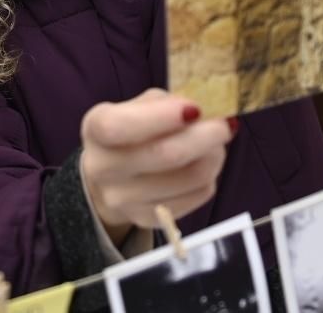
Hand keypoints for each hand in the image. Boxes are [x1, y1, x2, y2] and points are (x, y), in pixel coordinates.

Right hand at [79, 89, 235, 241]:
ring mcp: (123, 200)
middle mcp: (103, 168)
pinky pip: (196, 197)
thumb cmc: (131, 132)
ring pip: (189, 179)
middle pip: (165, 155)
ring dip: (214, 157)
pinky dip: (209, 177)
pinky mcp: (147, 219)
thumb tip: (203, 113)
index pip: (120, 126)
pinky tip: (204, 164)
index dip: (161, 117)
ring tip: (216, 145)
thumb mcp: (138, 106)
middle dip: (205, 136)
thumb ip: (166, 103)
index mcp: (96, 129)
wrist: (110, 178)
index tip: (195, 109)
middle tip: (226, 125)